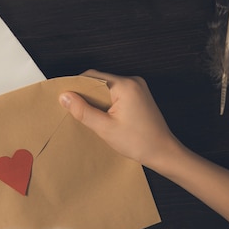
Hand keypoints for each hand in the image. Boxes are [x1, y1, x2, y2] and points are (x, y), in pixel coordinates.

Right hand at [59, 70, 180, 170]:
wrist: (163, 152)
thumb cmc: (139, 142)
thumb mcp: (105, 128)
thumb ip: (83, 110)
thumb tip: (65, 97)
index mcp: (125, 85)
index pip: (92, 76)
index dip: (76, 86)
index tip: (65, 98)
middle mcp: (132, 82)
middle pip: (99, 81)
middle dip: (85, 95)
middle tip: (74, 110)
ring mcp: (137, 88)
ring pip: (106, 89)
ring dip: (95, 100)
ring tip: (88, 116)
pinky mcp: (138, 97)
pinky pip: (115, 94)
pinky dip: (106, 104)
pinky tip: (101, 117)